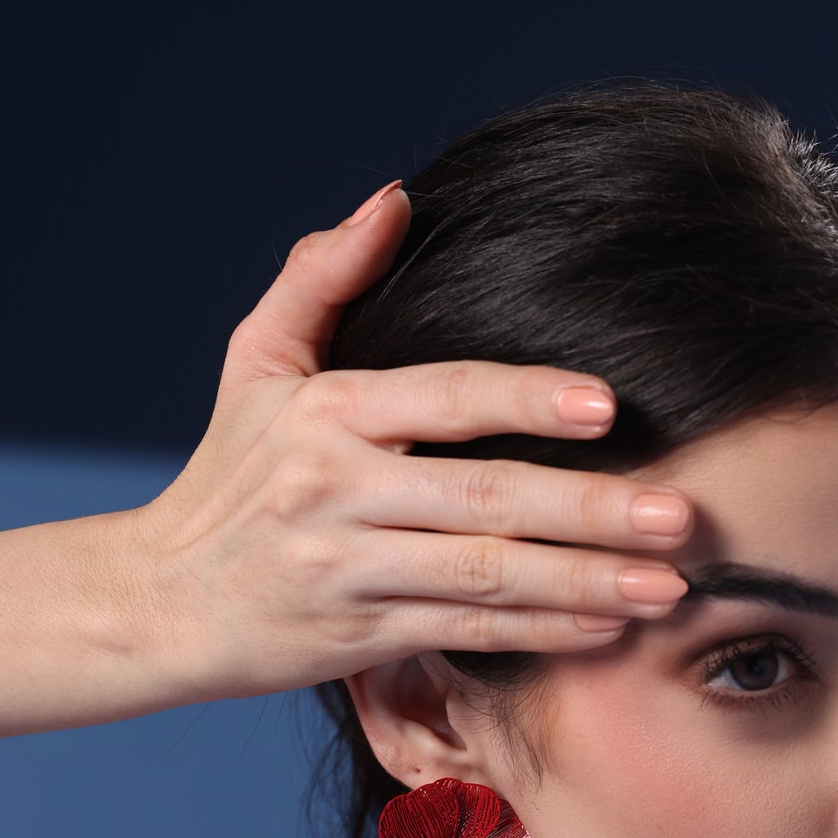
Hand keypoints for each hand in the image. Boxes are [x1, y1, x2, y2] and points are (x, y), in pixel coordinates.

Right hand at [122, 180, 694, 703]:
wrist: (157, 601)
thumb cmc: (227, 476)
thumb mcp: (253, 365)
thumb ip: (321, 278)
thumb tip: (395, 199)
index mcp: (325, 414)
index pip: (443, 396)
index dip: (525, 398)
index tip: (608, 405)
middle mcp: (337, 491)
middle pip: (484, 499)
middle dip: (590, 510)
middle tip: (679, 516)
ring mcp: (349, 571)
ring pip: (486, 577)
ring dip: (584, 584)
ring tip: (668, 587)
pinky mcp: (358, 638)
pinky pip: (467, 634)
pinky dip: (541, 634)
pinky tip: (609, 629)